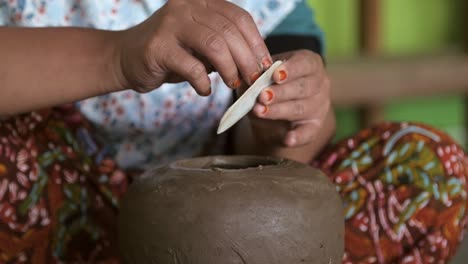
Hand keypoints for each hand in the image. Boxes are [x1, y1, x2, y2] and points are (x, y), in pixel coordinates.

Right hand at [115, 0, 271, 94]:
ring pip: (215, 45)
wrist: (125, 57)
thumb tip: (260, 65)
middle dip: (247, 60)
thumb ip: (226, 48)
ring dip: (230, 70)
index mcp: (202, 2)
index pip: (240, 18)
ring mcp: (170, 24)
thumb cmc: (172, 53)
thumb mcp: (202, 45)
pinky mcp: (158, 47)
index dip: (257, 43)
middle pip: (230, 31)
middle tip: (253, 80)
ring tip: (233, 84)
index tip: (265, 66)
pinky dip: (204, 83)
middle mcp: (187, 6)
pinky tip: (204, 90)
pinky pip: (192, 67)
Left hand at [244, 49, 331, 147]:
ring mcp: (319, 106)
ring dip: (279, 111)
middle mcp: (319, 83)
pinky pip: (308, 133)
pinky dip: (298, 137)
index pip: (305, 63)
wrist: (274, 106)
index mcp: (309, 64)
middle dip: (281, 93)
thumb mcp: (264, 73)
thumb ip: (258, 74)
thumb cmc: (269, 82)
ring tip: (260, 112)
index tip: (274, 75)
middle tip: (262, 96)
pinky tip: (288, 139)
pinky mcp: (314, 126)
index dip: (291, 69)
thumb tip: (251, 77)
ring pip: (301, 108)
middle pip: (303, 88)